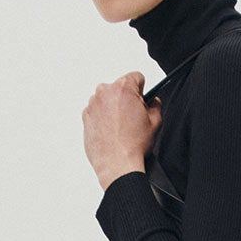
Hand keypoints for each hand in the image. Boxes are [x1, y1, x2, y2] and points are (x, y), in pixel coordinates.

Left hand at [83, 72, 161, 189]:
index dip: (142, 90)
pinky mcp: (85, 116)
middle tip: (133, 117)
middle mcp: (104, 92)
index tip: (142, 100)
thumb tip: (153, 102)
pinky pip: (97, 111)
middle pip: (119, 87)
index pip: (136, 77)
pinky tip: (112, 131)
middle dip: (127, 99)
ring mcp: (93, 104)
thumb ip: (155, 105)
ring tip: (122, 127)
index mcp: (123, 88)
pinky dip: (103, 118)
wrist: (116, 164)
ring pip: (107, 99)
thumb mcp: (154, 122)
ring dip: (114, 108)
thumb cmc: (132, 145)